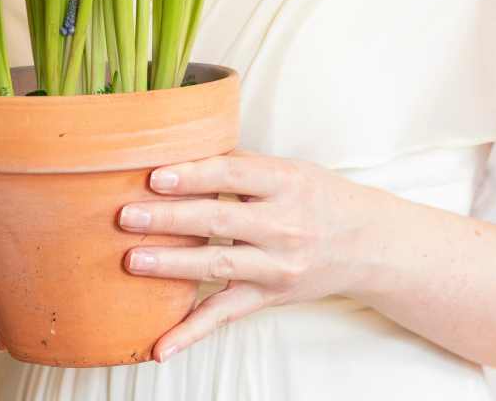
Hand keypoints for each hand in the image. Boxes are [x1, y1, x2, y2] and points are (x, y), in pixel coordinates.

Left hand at [117, 148, 383, 362]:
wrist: (369, 243)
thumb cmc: (318, 198)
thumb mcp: (289, 169)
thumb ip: (239, 162)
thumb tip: (179, 149)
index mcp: (285, 182)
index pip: (232, 173)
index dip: (193, 174)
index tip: (154, 176)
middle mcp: (283, 224)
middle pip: (219, 218)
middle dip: (169, 217)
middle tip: (126, 216)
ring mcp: (277, 264)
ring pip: (218, 264)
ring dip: (171, 263)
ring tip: (131, 260)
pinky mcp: (270, 296)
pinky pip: (226, 315)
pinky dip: (191, 332)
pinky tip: (160, 347)